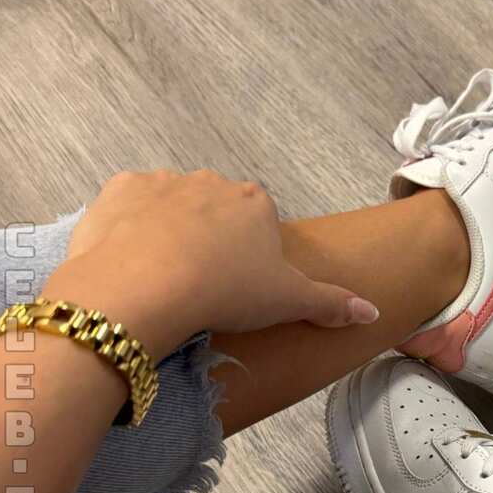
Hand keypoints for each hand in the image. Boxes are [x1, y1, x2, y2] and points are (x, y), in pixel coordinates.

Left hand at [44, 170, 379, 359]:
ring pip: (170, 207)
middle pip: (215, 211)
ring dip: (168, 233)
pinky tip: (130, 260)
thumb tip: (374, 312)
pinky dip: (129, 229)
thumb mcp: (287, 302)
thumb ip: (331, 303)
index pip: (259, 222)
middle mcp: (211, 181)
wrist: (144, 286)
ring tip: (162, 279)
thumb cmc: (225, 291)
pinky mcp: (119, 190)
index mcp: (255, 202)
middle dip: (209, 240)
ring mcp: (162, 181)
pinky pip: (129, 207)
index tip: (238, 285)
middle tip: (201, 286)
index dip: (250, 255)